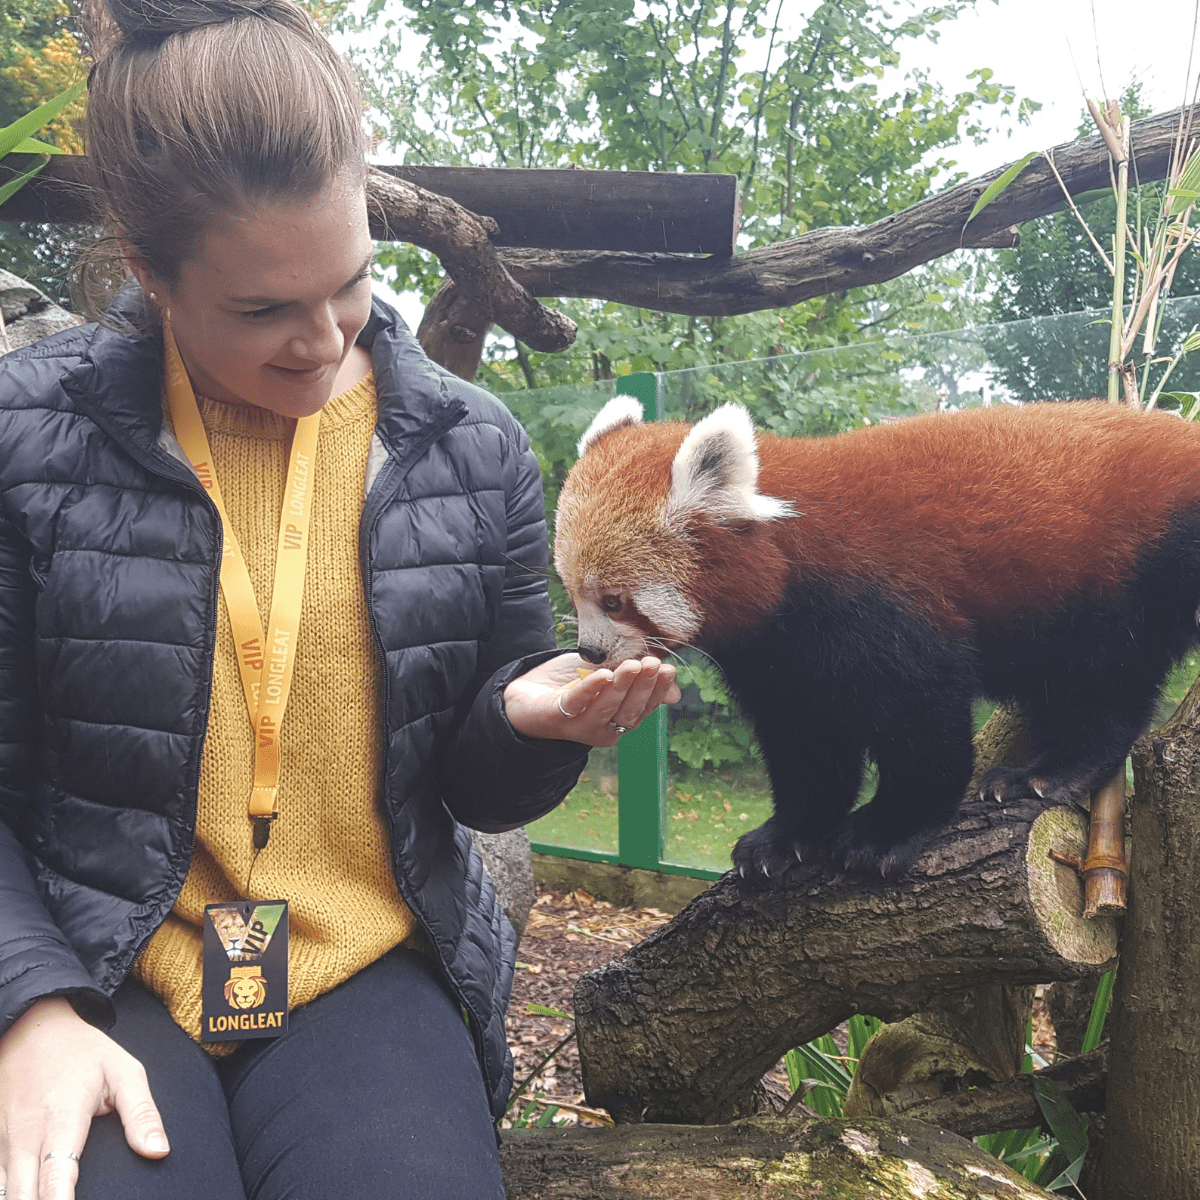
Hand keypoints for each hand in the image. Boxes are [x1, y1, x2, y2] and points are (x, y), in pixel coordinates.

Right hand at [0, 997, 168, 1199]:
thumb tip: (159, 1151)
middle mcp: (25, 1133)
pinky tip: (26, 1196)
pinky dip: (8, 1194)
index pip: (57, 1175)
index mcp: (62, 1116)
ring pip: (2, 1191)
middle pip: (22, 1194)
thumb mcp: (123, 1071)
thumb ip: (141, 1113)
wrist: (34, 1028)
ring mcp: (2, 1139)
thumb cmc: (84, 1051)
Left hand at [504, 653, 680, 745]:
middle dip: (642, 686)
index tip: (668, 669)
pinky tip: (603, 675)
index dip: (657, 690)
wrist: (526, 693)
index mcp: (618, 723)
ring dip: (622, 686)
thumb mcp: (608, 678)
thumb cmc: (570, 685)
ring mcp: (580, 727)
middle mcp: (602, 730)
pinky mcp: (557, 717)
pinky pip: (577, 703)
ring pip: (606, 708)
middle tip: (652, 663)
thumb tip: (676, 694)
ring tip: (632, 665)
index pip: (644, 709)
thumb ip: (636, 681)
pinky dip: (590, 690)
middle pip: (628, 711)